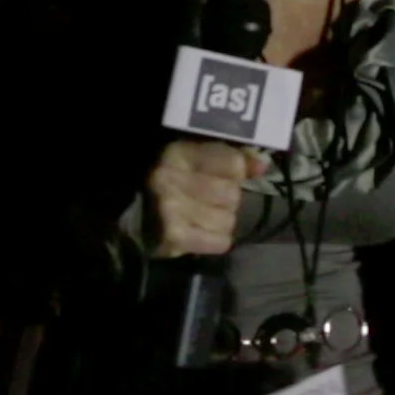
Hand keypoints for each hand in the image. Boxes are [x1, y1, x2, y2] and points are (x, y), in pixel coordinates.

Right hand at [145, 140, 265, 258]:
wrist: (131, 220)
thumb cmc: (169, 187)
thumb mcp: (194, 162)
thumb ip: (230, 158)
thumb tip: (263, 164)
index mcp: (178, 152)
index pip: (233, 163)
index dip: (235, 174)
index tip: (222, 178)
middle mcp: (171, 177)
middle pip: (232, 194)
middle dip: (226, 201)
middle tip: (206, 202)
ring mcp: (171, 207)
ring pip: (228, 220)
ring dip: (220, 222)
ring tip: (199, 218)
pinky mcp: (174, 236)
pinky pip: (221, 242)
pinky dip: (213, 241)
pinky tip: (197, 233)